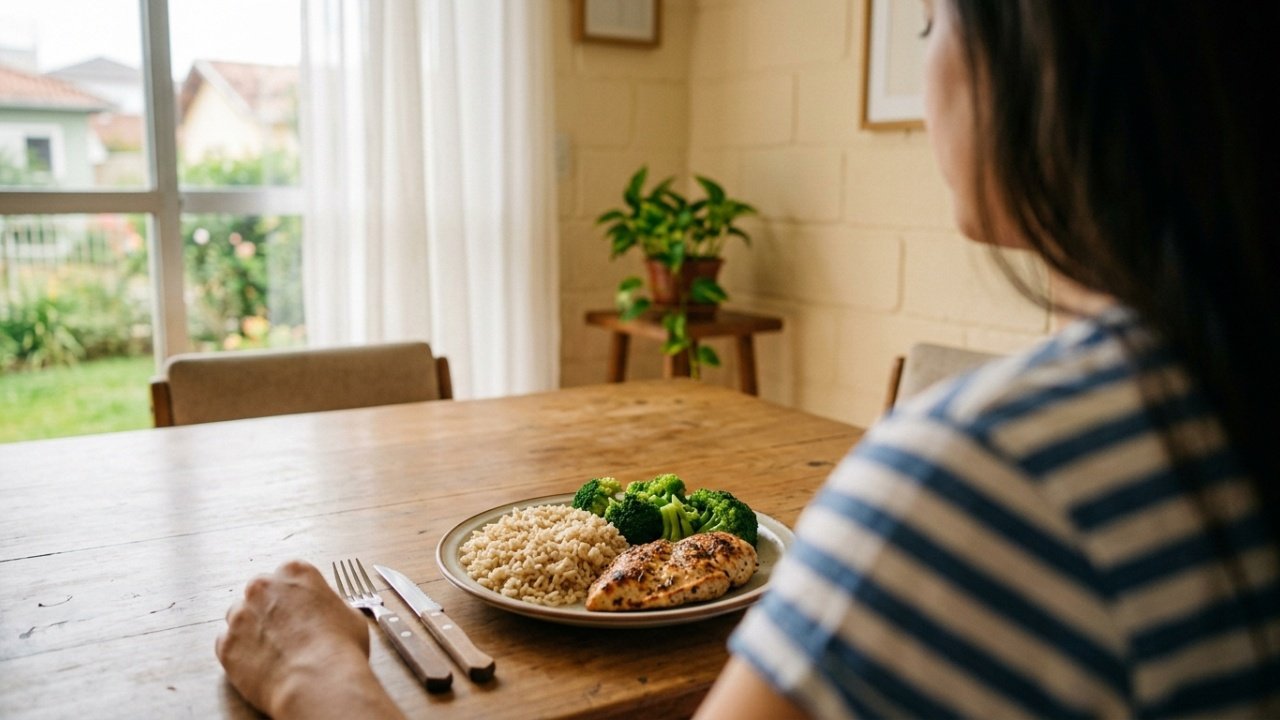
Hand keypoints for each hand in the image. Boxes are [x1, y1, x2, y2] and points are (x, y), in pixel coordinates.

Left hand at [215, 560, 372, 716]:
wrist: (317, 682)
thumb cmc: (339, 649)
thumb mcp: (350, 615)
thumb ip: (329, 606)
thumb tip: (325, 614)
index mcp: (295, 572)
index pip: (288, 575)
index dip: (295, 596)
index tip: (300, 609)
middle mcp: (263, 587)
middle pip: (259, 593)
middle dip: (269, 609)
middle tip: (286, 632)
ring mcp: (240, 615)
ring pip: (239, 618)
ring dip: (252, 630)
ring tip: (273, 652)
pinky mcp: (226, 644)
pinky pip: (228, 645)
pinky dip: (241, 654)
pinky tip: (262, 665)